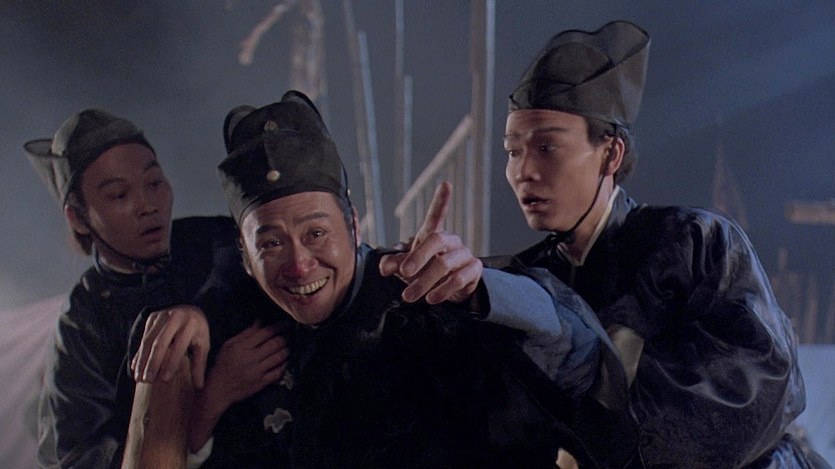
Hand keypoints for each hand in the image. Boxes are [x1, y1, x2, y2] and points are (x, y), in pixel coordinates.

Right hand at [131, 305, 208, 387]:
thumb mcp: (203, 345)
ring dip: (142, 360)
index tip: (164, 379)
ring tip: (138, 378)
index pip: (179, 346)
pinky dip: (139, 353)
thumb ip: (200, 364)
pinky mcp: (152, 317)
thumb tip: (199, 386)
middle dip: (152, 363)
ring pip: (148, 340)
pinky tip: (136, 367)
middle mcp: (175, 318)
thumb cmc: (197, 332)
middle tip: (147, 380)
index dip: (171, 362)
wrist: (190, 310)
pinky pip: (143, 337)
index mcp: (191, 324)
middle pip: (160, 343)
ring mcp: (162, 316)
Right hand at [202, 322, 288, 410]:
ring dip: (287, 350)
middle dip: (286, 337)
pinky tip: (285, 361)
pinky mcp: (261, 383)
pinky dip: (284, 365)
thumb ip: (246, 333)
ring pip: (279, 357)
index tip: (286, 323)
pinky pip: (278, 372)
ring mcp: (257, 371)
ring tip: (289, 346)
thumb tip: (260, 321)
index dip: (278, 326)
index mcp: (242, 347)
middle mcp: (251, 358)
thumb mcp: (229, 345)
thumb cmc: (222, 365)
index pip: (265, 333)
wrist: (218, 390)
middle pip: (275, 344)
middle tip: (291, 333)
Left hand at [379, 181, 482, 303]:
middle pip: (436, 241)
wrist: (450, 290)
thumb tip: (383, 267)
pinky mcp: (473, 270)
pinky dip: (442, 291)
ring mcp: (464, 254)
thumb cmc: (426, 271)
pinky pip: (458, 279)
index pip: (437, 215)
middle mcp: (451, 241)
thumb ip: (395, 264)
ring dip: (425, 282)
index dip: (441, 201)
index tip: (446, 184)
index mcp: (434, 235)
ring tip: (410, 296)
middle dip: (418, 257)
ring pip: (444, 265)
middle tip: (404, 273)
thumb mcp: (408, 267)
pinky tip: (432, 298)